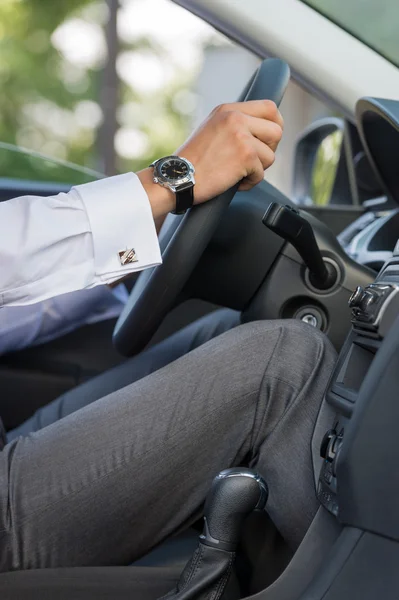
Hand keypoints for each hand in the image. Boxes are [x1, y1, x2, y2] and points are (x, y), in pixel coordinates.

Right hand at [138, 100, 282, 218]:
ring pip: (271, 155)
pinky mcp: (246, 156)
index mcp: (228, 110)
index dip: (275, 125)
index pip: (269, 107)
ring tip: (237, 173)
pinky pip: (261, 174)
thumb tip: (261, 130)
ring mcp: (242, 136)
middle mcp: (236, 118)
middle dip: (270, 149)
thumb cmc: (191, 162)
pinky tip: (233, 182)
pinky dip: (249, 183)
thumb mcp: (211, 129)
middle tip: (254, 161)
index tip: (269, 139)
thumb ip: (234, 125)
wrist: (177, 177)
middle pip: (276, 130)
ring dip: (258, 169)